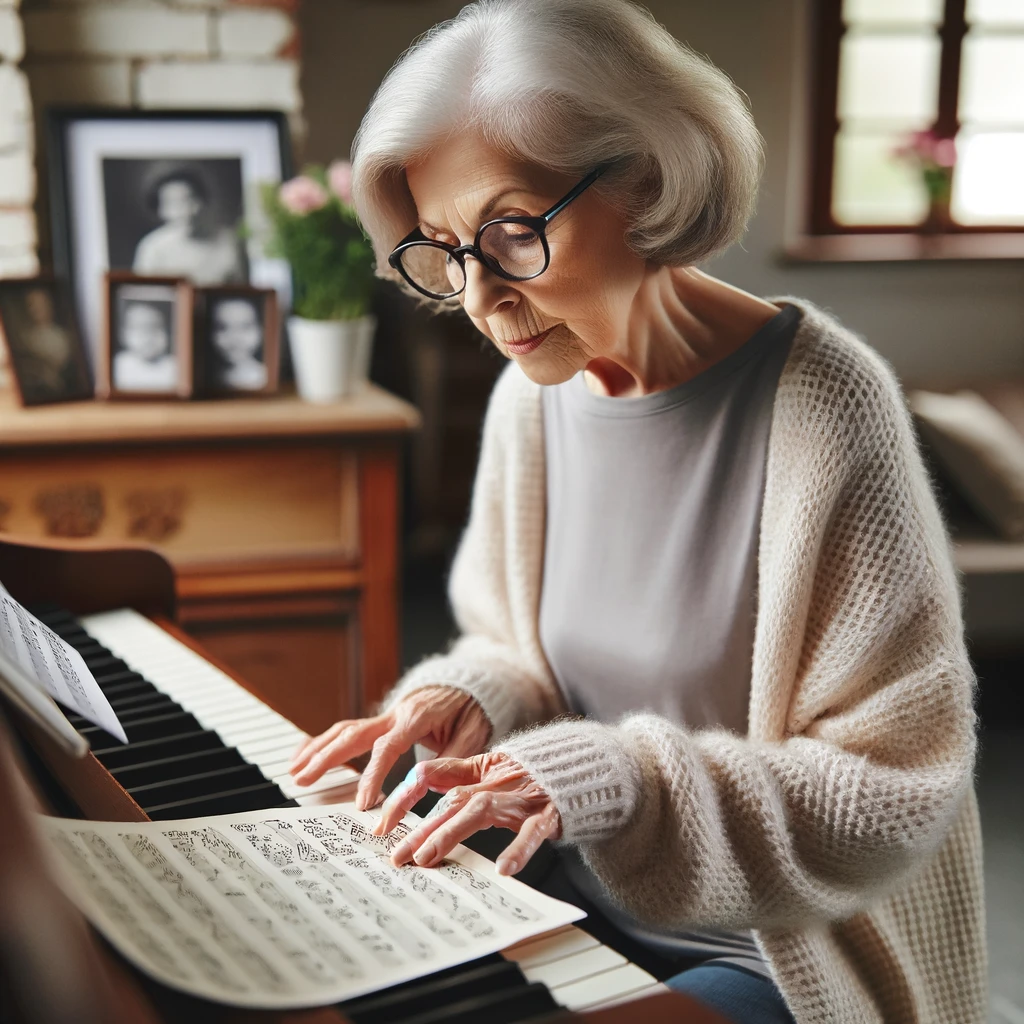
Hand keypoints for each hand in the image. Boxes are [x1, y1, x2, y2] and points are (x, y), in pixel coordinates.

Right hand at [288, 687, 490, 810]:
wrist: (470, 683)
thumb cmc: (473, 709)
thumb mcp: (475, 731)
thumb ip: (456, 757)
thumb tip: (432, 782)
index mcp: (416, 717)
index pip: (388, 747)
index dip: (373, 775)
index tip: (362, 803)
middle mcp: (395, 714)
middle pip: (353, 734)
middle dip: (325, 758)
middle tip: (303, 781)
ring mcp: (385, 715)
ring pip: (344, 730)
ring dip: (318, 749)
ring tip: (295, 772)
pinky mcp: (381, 720)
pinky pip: (348, 728)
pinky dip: (325, 741)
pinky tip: (306, 754)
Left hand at [373, 752, 560, 875]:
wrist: (587, 766)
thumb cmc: (536, 775)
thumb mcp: (495, 770)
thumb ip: (463, 777)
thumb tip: (421, 790)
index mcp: (481, 768)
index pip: (433, 772)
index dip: (405, 793)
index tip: (381, 821)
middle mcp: (498, 780)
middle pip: (451, 799)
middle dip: (420, 827)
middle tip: (397, 856)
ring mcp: (523, 795)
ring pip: (480, 809)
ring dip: (450, 833)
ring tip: (428, 858)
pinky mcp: (551, 812)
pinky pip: (533, 830)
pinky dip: (519, 848)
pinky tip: (504, 868)